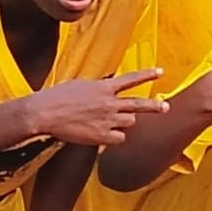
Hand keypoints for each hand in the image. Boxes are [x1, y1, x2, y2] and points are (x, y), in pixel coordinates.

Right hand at [25, 68, 166, 145]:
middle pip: (138, 104)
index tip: (160, 72)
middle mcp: (109, 103)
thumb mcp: (80, 85)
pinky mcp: (102, 136)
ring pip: (129, 122)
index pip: (131, 79)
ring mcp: (107, 120)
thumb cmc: (57, 97)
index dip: (147, 74)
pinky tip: (102, 135)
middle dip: (154, 106)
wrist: (45, 113)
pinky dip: (113, 137)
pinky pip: (119, 138)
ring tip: (109, 122)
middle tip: (166, 107)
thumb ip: (98, 88)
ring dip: (123, 122)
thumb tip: (106, 89)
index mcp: (104, 87)